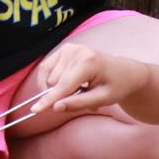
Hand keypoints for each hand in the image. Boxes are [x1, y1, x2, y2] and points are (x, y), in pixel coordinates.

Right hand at [29, 43, 147, 113]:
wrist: (124, 71)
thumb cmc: (116, 86)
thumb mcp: (102, 99)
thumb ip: (78, 103)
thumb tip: (55, 107)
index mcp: (89, 62)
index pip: (64, 86)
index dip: (49, 100)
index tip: (34, 110)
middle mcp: (76, 51)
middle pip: (54, 83)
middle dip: (62, 96)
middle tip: (83, 97)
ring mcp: (68, 48)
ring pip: (48, 79)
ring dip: (59, 89)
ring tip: (79, 89)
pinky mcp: (63, 49)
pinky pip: (45, 70)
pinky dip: (51, 81)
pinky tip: (67, 83)